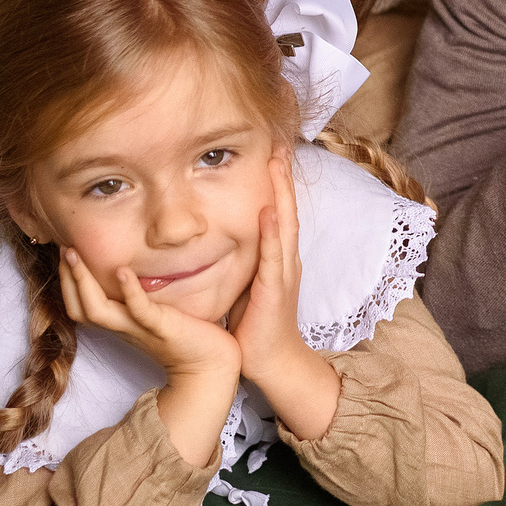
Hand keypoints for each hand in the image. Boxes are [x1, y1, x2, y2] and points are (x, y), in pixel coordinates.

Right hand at [58, 244, 241, 385]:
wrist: (210, 366)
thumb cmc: (186, 335)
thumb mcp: (155, 312)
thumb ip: (140, 297)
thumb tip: (133, 267)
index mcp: (119, 324)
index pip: (80, 306)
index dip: (68, 282)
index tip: (66, 251)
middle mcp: (123, 327)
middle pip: (80, 308)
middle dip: (67, 278)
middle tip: (63, 247)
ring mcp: (140, 328)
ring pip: (98, 311)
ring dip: (83, 282)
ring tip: (75, 254)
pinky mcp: (162, 327)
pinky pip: (139, 310)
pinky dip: (129, 291)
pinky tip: (122, 270)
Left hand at [225, 147, 311, 383]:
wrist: (272, 360)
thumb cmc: (255, 325)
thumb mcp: (246, 284)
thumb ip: (241, 260)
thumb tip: (219, 239)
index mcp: (278, 257)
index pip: (277, 212)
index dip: (276, 183)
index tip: (272, 153)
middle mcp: (285, 258)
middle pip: (285, 208)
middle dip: (283, 176)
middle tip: (280, 144)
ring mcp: (283, 271)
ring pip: (284, 223)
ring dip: (281, 192)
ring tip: (278, 163)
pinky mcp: (275, 287)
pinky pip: (274, 254)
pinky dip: (272, 230)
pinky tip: (267, 210)